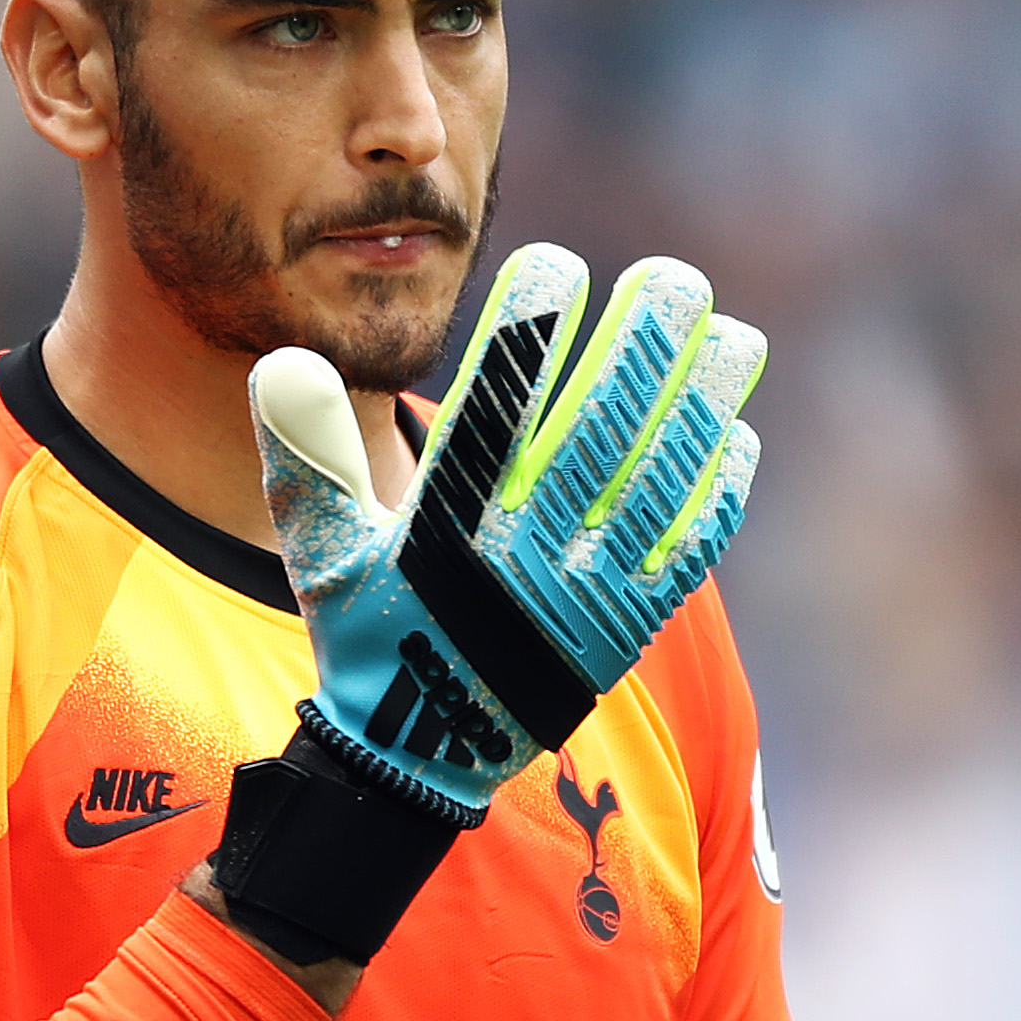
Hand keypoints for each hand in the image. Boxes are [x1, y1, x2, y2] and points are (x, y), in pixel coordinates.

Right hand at [250, 246, 760, 822]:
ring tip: (734, 337)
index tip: (558, 263)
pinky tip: (735, 433)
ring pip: (656, 485)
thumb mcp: (321, 548)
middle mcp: (519, 556)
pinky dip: (715, 494)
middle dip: (642, 348)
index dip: (529, 331)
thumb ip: (307, 453)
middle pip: (596, 434)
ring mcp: (581, 595)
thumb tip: (286, 360)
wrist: (419, 757)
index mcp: (445, 525)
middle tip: (675, 276)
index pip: (492, 410)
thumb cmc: (370, 631)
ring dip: (701, 407)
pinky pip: (686, 555)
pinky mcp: (625, 630)